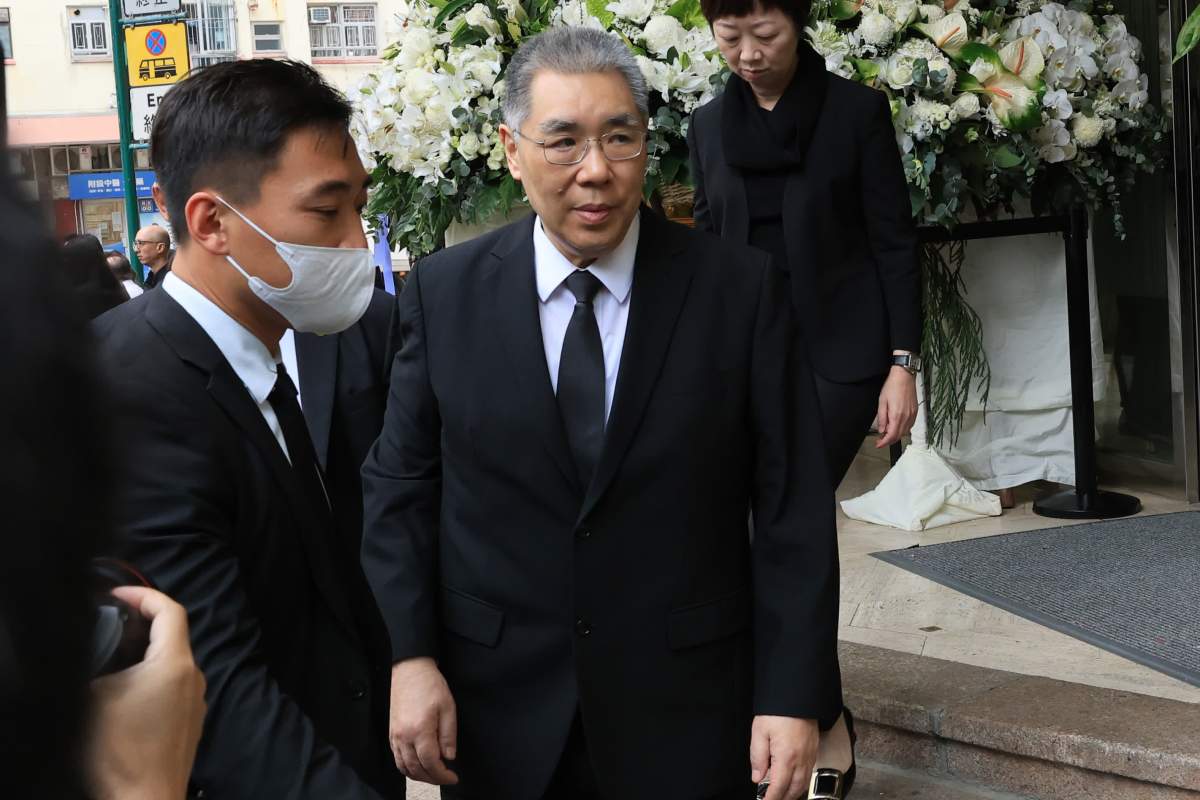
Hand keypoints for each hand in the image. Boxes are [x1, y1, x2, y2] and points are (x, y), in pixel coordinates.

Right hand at [87, 586, 206, 799]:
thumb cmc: (120, 750)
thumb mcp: (92, 697)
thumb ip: (96, 663)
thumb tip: (95, 651)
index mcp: (175, 663)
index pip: (170, 609)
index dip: (143, 594)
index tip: (117, 594)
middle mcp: (194, 676)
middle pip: (173, 634)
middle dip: (141, 623)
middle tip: (109, 621)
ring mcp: (196, 701)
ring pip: (172, 662)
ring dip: (145, 652)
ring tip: (112, 654)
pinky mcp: (191, 722)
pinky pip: (174, 686)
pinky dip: (152, 677)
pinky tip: (125, 690)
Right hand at [389, 657, 458, 785]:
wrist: (409, 670)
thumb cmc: (430, 685)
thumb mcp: (448, 707)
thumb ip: (448, 735)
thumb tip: (449, 757)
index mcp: (420, 730)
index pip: (431, 763)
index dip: (442, 775)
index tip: (453, 777)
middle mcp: (404, 737)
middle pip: (416, 769)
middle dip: (432, 779)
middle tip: (445, 778)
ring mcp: (395, 736)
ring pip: (404, 767)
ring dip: (419, 776)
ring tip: (433, 775)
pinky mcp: (391, 733)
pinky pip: (397, 758)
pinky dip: (407, 768)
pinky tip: (418, 766)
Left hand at [750, 715, 819, 799]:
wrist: (798, 695)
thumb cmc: (778, 710)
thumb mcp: (759, 732)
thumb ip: (757, 757)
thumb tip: (758, 777)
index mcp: (786, 757)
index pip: (778, 787)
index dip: (771, 799)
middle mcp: (801, 759)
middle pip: (794, 790)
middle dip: (783, 798)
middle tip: (771, 799)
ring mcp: (810, 755)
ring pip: (804, 783)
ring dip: (793, 793)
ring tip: (781, 795)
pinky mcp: (814, 749)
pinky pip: (809, 773)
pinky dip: (801, 782)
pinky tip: (794, 780)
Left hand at [874, 366, 917, 448]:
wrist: (904, 376)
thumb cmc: (892, 386)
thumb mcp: (882, 402)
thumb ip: (882, 418)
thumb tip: (881, 430)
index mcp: (897, 415)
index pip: (891, 435)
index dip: (884, 442)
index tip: (878, 444)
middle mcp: (906, 417)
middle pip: (899, 436)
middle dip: (889, 440)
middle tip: (881, 440)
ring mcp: (912, 415)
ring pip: (905, 432)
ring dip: (896, 435)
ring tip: (887, 433)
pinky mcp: (915, 412)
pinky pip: (910, 426)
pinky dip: (903, 429)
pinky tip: (897, 426)